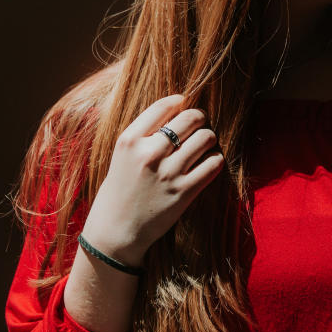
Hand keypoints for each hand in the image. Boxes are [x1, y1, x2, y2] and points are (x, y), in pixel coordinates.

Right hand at [79, 94, 223, 266]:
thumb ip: (144, 134)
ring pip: (206, 138)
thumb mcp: (122, 155)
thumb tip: (177, 109)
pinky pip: (213, 164)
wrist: (116, 231)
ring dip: (209, 138)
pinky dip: (215, 159)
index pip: (164, 106)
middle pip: (190, 118)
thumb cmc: (119, 189)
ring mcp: (168, 173)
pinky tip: (209, 162)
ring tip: (204, 143)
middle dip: (199, 118)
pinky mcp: (183, 192)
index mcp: (129, 140)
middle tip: (199, 123)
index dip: (179, 101)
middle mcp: (149, 154)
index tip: (183, 104)